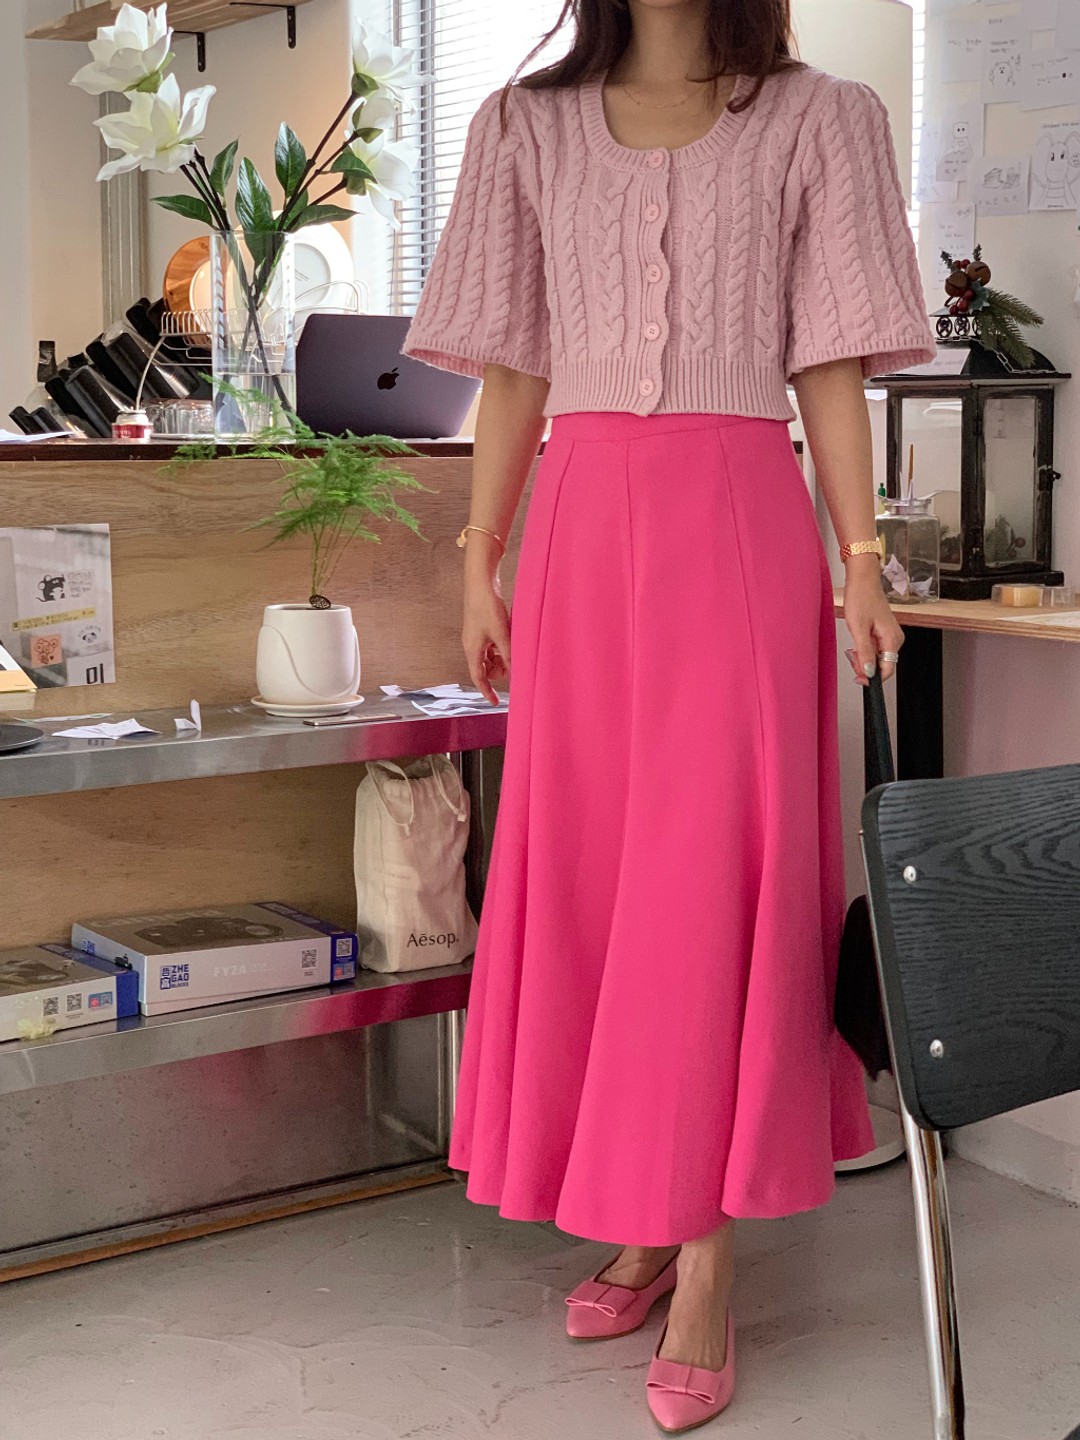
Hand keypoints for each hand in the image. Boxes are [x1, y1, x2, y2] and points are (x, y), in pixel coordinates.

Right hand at [463, 572, 510, 704]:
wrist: (480, 581)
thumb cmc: (486, 606)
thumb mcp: (501, 633)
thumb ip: (508, 655)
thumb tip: (515, 673)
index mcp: (472, 649)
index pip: (478, 677)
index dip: (487, 691)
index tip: (496, 702)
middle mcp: (472, 644)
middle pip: (485, 668)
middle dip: (499, 670)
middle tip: (515, 665)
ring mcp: (476, 635)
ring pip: (490, 656)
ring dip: (502, 657)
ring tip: (514, 649)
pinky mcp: (482, 626)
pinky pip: (491, 644)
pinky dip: (501, 646)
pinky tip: (511, 638)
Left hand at [842, 555, 902, 686]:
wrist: (862, 579)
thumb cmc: (861, 597)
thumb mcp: (858, 628)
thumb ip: (865, 652)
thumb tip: (869, 672)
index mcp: (892, 639)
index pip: (887, 670)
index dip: (872, 677)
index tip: (857, 677)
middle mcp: (895, 638)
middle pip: (882, 664)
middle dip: (865, 665)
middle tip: (851, 656)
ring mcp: (890, 635)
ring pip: (877, 657)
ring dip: (863, 657)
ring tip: (853, 646)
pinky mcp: (883, 631)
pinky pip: (875, 647)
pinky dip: (864, 648)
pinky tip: (857, 639)